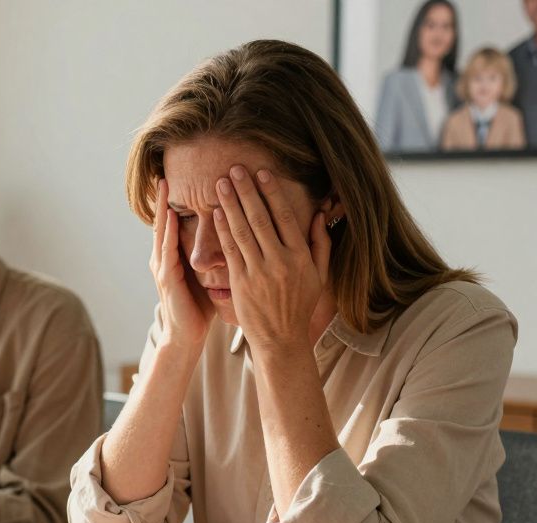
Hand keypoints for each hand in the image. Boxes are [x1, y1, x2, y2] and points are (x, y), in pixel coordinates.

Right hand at [149, 179, 214, 348]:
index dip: (177, 202)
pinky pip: (167, 251)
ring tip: (163, 186)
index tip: (182, 179)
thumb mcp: (206, 275)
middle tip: (163, 173)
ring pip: (162, 232)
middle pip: (164, 222)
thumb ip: (211, 256)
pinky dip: (168, 233)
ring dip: (162, 208)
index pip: (175, 224)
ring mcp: (162, 268)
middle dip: (163, 198)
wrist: (187, 337)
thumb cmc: (199, 308)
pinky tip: (171, 218)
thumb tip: (231, 238)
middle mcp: (164, 259)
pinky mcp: (166, 279)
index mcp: (174, 257)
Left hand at [212, 166, 330, 354]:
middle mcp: (280, 261)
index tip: (262, 173)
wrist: (280, 339)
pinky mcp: (240, 282)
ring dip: (230, 204)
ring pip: (242, 231)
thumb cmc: (299, 306)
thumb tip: (319, 214)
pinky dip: (222, 230)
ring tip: (221, 183)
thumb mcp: (319, 276)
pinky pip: (230, 250)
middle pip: (260, 218)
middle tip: (236, 169)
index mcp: (300, 257)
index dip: (272, 193)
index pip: (285, 217)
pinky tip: (216, 213)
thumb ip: (320, 244)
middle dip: (246, 191)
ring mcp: (258, 272)